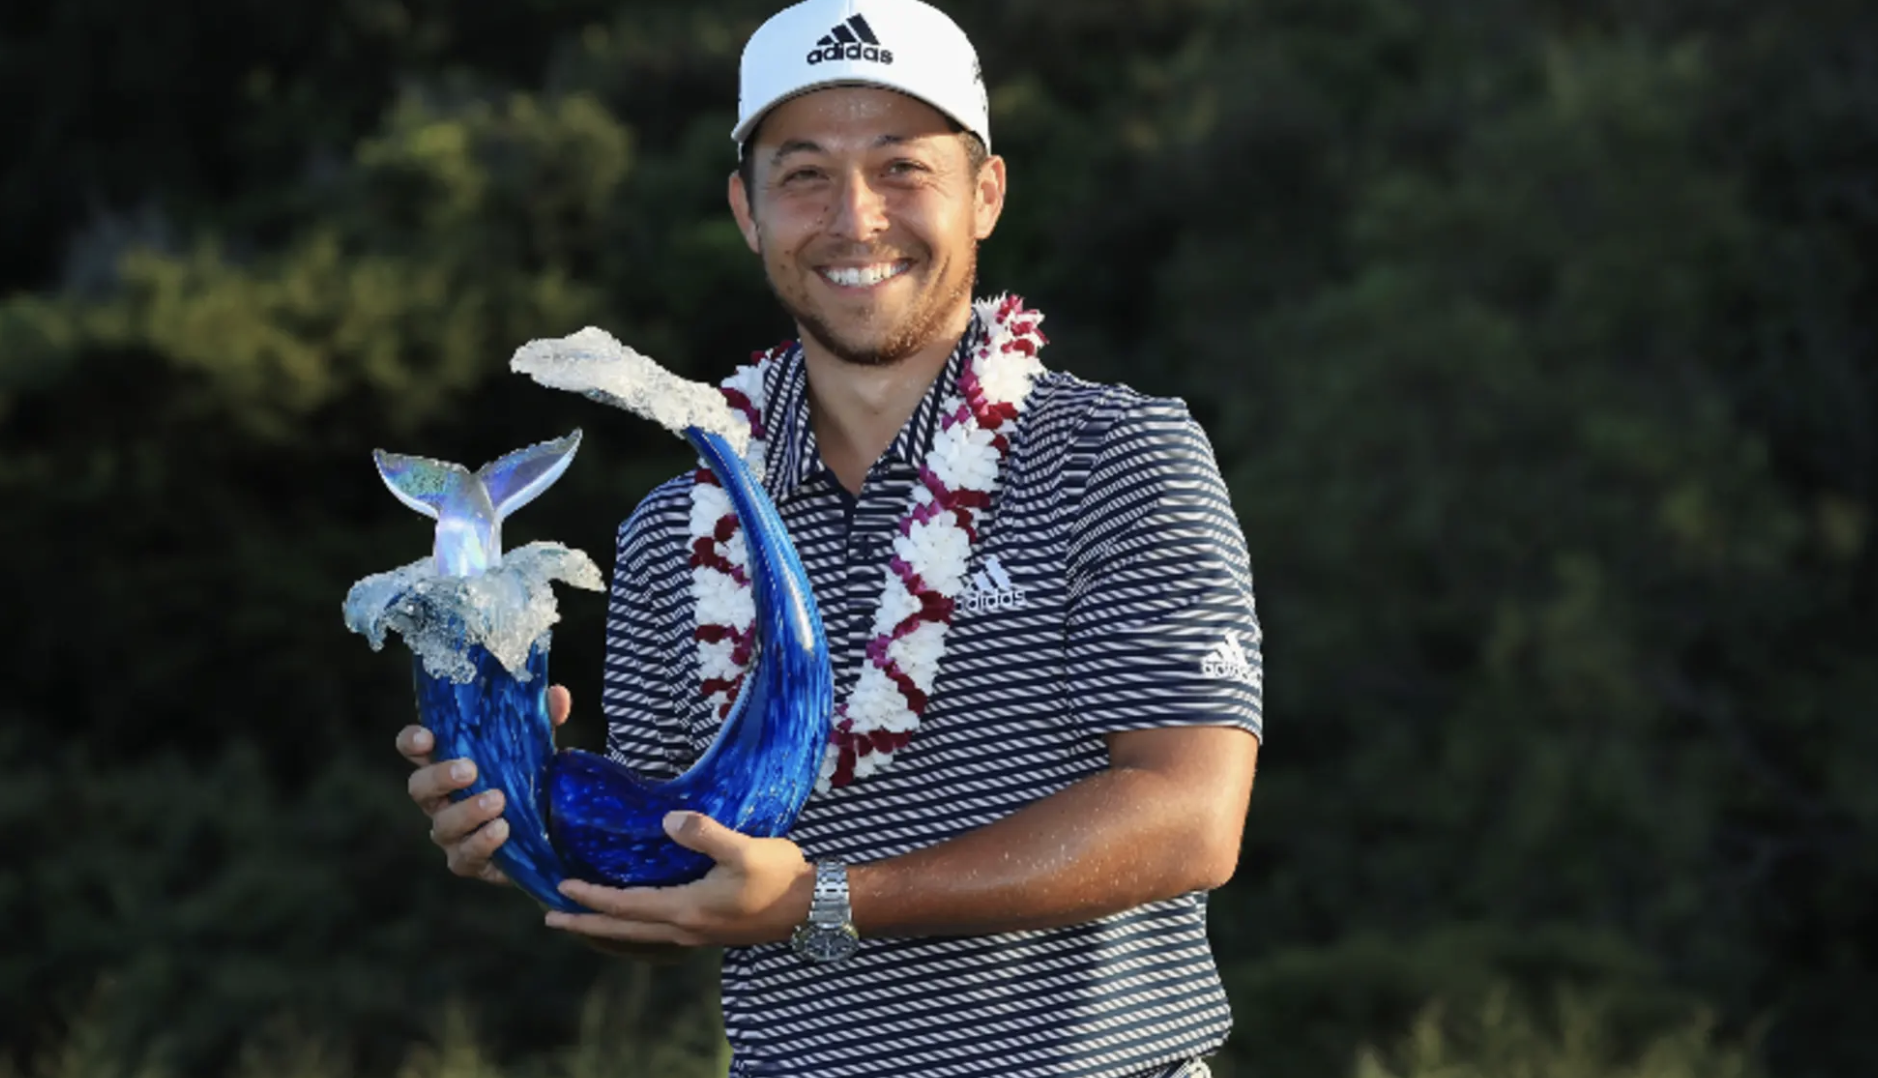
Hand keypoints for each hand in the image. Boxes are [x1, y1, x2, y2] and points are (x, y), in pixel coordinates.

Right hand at [397, 683, 572, 884]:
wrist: (550, 835)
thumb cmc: (529, 782)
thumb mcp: (537, 749)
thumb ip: (543, 721)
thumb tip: (556, 695)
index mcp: (448, 763)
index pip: (415, 749)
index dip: (413, 742)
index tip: (427, 737)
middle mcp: (441, 799)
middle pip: (418, 788)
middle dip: (440, 777)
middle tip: (469, 769)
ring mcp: (452, 833)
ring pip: (442, 825)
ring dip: (467, 811)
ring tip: (498, 800)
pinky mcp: (468, 861)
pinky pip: (465, 856)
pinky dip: (482, 842)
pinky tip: (503, 829)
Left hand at [544, 811, 815, 947]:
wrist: (811, 906)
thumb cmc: (778, 877)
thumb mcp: (743, 850)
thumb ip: (705, 833)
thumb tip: (669, 819)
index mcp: (686, 909)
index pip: (626, 906)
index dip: (592, 896)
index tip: (560, 886)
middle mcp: (685, 928)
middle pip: (624, 928)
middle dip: (586, 921)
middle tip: (551, 917)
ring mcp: (697, 933)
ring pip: (640, 932)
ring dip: (608, 924)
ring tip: (584, 915)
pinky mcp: (710, 929)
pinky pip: (658, 929)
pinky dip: (634, 922)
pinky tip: (637, 910)